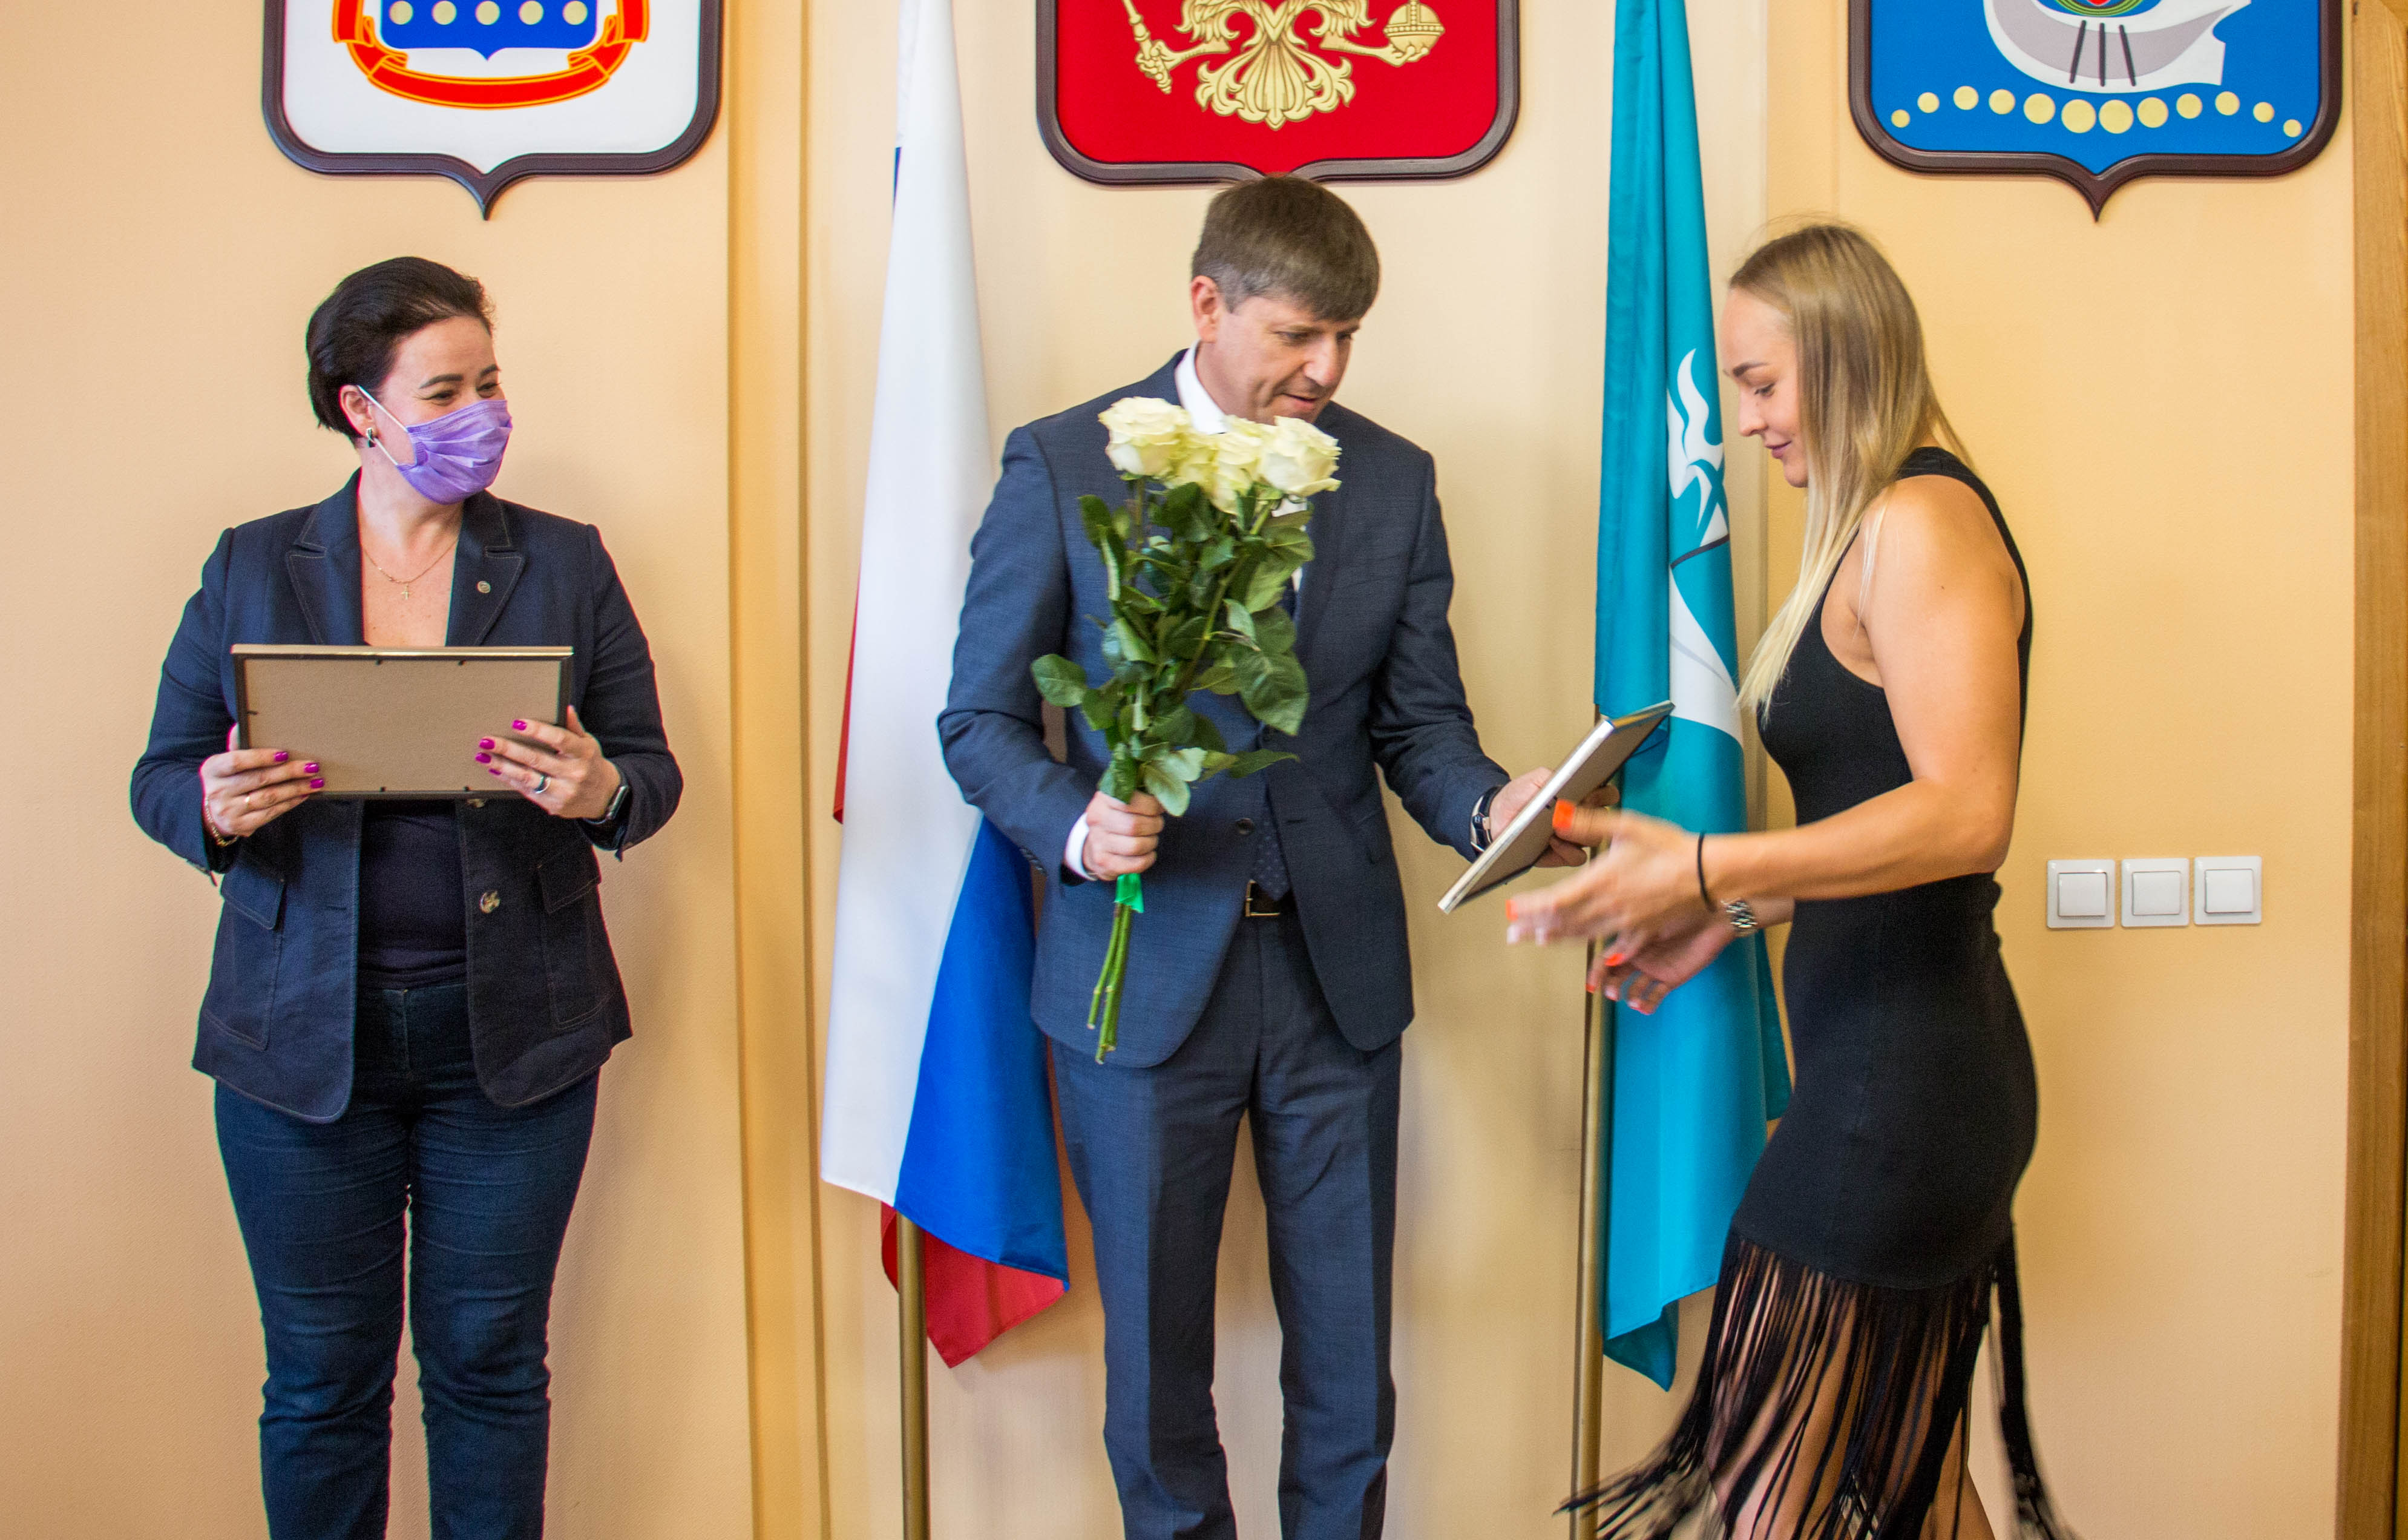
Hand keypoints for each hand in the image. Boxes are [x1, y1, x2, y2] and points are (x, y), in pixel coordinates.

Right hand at [199, 724, 320, 839]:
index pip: (237, 761)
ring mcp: (229, 811)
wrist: (210, 814)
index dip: (261, 757)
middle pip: (259, 779)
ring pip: (269, 797)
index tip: (284, 753)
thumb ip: (237, 747)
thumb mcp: (224, 763)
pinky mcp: (241, 825)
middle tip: (312, 766)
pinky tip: (304, 794)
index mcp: (212, 770)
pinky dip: (290, 802)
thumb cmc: (226, 780)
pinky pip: (271, 813)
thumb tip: (242, 726)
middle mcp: (218, 791)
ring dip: (296, 788)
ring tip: (316, 781)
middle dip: (289, 772)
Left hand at [477, 705, 621, 819]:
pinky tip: (496, 769)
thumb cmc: (591, 765)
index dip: (538, 731)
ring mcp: (563, 791)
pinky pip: (526, 791)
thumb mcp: (588, 744)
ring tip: (483, 756)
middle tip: (488, 740)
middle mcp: (574, 773)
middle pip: (536, 758)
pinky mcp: (553, 805)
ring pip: (527, 777)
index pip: (559, 739)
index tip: (517, 723)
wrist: (604, 797)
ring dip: (502, 766)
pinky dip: (509, 779)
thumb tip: (565, 708)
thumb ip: (574, 727)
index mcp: (583, 754)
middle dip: (508, 749)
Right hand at [1081, 790, 1163, 878]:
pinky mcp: (1103, 862)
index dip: (1151, 805)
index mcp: (1103, 799)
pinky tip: (1148, 853)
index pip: (1131, 801)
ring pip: (1136, 846)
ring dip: (1151, 842)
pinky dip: (1148, 859)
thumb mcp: (1122, 798)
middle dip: (1154, 825)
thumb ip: (1142, 793)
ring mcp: (1098, 842)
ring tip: (1151, 838)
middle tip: (1156, 824)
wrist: (1093, 844)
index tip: (1158, 808)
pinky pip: (1135, 864)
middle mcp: (1097, 820)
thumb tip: (1166, 796)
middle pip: (1135, 825)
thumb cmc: (1116, 818)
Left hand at [1489, 769, 1617, 866]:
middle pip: (1605, 821)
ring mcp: (1574, 838)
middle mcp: (1581, 819)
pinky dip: (1568, 849)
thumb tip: (1577, 786)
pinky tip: (1553, 840)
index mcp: (1581, 797)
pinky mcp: (1562, 855)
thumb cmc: (1519, 796)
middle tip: (1581, 809)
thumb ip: (1559, 777)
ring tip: (1559, 825)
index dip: (1607, 794)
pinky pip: (1577, 857)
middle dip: (1594, 815)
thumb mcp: (1539, 779)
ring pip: (1593, 839)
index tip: (1597, 792)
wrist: (1497, 816)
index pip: (1608, 795)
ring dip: (1580, 832)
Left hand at [1503, 804, 1701, 953]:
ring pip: (1582, 936)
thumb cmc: (1672, 849)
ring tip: (1537, 940)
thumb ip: (1587, 821)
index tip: (1511, 909)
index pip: (1555, 899)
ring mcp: (1625, 924)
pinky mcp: (1642, 931)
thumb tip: (1555, 812)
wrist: (1710, 876)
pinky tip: (1591, 956)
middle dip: (1534, 927)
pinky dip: (1594, 951)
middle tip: (1512, 934)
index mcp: (1601, 882)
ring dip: (1556, 938)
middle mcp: (1608, 908)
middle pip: (1563, 922)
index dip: (1530, 907)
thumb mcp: (1628, 827)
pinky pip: (1612, 946)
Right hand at [1587, 908, 1738, 1014]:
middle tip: (1612, 994)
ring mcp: (1655, 969)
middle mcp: (1640, 957)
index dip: (1597, 973)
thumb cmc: (1678, 915)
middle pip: (1617, 976)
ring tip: (1634, 1002)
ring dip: (1631, 997)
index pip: (1607, 960)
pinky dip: (1648, 1004)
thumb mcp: (1650, 926)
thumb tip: (1611, 960)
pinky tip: (1645, 1008)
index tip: (1591, 988)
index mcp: (1630, 942)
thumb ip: (1630, 943)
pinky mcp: (1671, 979)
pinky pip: (1656, 995)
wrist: (1709, 919)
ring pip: (1635, 989)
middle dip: (1611, 987)